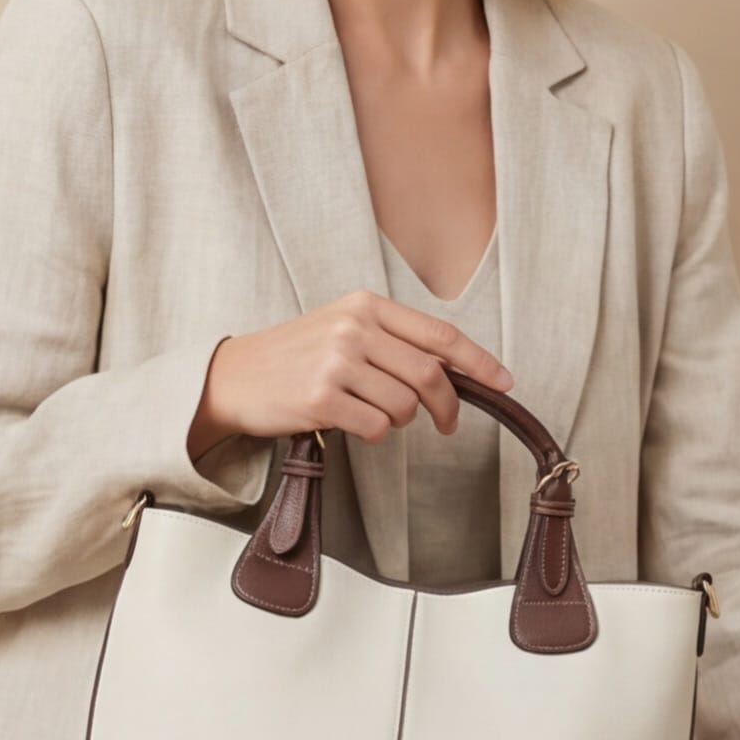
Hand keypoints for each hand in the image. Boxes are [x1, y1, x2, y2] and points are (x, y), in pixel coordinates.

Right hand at [189, 289, 512, 454]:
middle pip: (430, 376)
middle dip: (447, 408)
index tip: (504, 381)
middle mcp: (354, 329)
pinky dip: (371, 432)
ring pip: (404, 407)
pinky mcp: (320, 398)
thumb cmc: (295, 357)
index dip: (479, 361)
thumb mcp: (343, 329)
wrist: (235, 376)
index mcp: (365, 306)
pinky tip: (347, 422)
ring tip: (368, 412)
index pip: (439, 334)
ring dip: (397, 420)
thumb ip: (393, 343)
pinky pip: (376, 427)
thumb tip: (450, 372)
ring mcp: (336, 362)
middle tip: (447, 425)